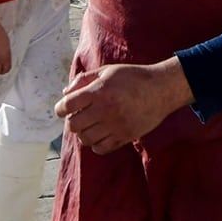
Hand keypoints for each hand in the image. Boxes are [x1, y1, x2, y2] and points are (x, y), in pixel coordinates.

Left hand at [55, 58, 194, 153]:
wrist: (161, 89)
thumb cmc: (132, 77)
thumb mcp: (107, 71)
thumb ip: (83, 80)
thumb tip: (65, 93)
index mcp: (98, 91)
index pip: (66, 106)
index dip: (60, 108)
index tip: (63, 108)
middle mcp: (105, 110)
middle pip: (73, 125)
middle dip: (72, 120)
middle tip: (79, 116)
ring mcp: (115, 125)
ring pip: (85, 139)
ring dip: (83, 133)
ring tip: (91, 125)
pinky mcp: (125, 136)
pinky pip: (100, 149)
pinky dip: (96, 144)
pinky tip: (101, 134)